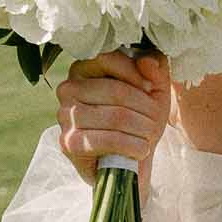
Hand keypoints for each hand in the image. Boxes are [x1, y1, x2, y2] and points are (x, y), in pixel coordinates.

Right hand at [56, 50, 171, 199]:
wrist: (129, 163)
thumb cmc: (138, 120)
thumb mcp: (154, 90)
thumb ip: (155, 69)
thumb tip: (148, 62)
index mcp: (83, 69)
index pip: (107, 59)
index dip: (135, 74)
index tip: (152, 90)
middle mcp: (68, 89)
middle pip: (115, 91)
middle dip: (145, 108)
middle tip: (156, 121)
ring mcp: (65, 116)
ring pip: (115, 116)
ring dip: (142, 128)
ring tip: (150, 136)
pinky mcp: (68, 143)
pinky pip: (107, 140)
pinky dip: (132, 146)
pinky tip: (141, 150)